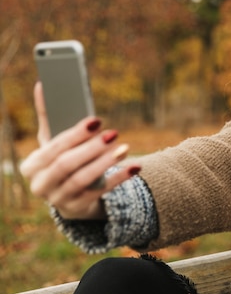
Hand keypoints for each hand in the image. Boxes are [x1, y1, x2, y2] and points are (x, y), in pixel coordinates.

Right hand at [20, 82, 140, 219]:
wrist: (68, 195)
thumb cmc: (61, 160)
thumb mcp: (53, 142)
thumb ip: (49, 116)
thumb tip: (43, 84)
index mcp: (32, 165)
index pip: (53, 148)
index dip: (75, 134)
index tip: (96, 120)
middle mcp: (41, 185)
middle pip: (66, 165)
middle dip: (91, 148)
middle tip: (112, 133)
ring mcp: (59, 200)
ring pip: (82, 180)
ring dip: (105, 163)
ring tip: (124, 148)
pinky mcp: (78, 209)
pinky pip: (100, 193)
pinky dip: (119, 179)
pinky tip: (135, 166)